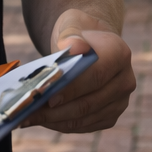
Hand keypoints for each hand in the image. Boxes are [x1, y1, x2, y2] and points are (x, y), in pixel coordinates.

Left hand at [22, 9, 135, 133]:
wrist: (88, 46)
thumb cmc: (76, 35)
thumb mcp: (71, 25)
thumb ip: (70, 34)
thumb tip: (74, 46)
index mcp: (119, 54)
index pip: (95, 76)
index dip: (70, 89)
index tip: (43, 95)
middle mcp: (125, 81)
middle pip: (88, 103)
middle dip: (55, 111)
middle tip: (26, 112)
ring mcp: (120, 102)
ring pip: (84, 119)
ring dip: (54, 121)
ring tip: (28, 117)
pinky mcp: (110, 117)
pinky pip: (83, 126)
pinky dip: (61, 124)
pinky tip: (42, 119)